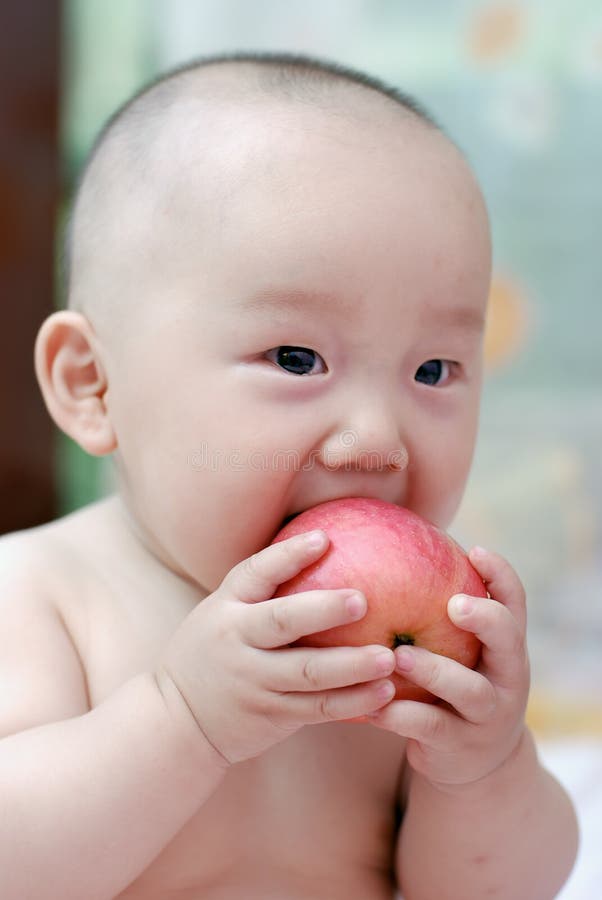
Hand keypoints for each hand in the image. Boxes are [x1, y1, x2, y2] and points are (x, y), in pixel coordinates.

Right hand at [155, 530, 395, 764]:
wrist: (178, 719)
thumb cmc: (215, 651)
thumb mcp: (223, 613)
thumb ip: (262, 591)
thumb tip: (324, 544)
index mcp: (226, 607)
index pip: (256, 573)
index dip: (289, 555)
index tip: (324, 539)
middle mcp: (237, 641)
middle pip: (283, 622)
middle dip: (324, 610)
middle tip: (363, 600)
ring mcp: (254, 681)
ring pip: (308, 673)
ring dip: (351, 665)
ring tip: (388, 657)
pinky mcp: (272, 714)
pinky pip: (318, 708)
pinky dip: (353, 702)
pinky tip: (385, 692)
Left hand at [367, 547, 529, 786]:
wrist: (475, 765)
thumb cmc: (454, 687)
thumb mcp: (461, 653)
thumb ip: (440, 615)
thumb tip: (388, 549)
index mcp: (505, 646)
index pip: (515, 603)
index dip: (502, 576)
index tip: (476, 551)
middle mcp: (506, 677)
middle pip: (509, 641)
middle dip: (485, 619)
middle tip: (454, 604)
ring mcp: (488, 715)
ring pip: (469, 690)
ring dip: (435, 670)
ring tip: (398, 656)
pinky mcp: (460, 747)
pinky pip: (430, 728)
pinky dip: (399, 714)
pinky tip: (369, 703)